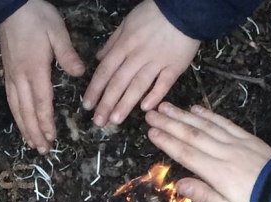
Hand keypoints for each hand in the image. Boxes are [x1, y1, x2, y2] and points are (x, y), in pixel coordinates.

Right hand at [0, 0, 85, 153]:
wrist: (11, 6)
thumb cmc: (36, 17)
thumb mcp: (57, 31)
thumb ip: (67, 54)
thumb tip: (80, 74)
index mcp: (35, 69)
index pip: (41, 101)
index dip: (46, 122)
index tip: (51, 137)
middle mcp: (20, 77)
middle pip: (27, 111)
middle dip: (35, 132)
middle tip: (43, 150)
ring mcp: (12, 76)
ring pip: (16, 108)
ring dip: (24, 128)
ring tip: (32, 144)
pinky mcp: (8, 73)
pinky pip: (11, 100)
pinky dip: (16, 115)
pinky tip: (21, 123)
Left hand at [83, 0, 198, 126]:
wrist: (183, 10)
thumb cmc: (154, 15)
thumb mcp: (127, 22)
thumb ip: (113, 42)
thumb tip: (99, 58)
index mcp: (125, 45)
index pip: (105, 71)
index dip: (95, 89)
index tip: (87, 106)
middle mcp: (138, 55)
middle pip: (119, 82)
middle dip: (106, 103)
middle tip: (98, 122)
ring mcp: (157, 61)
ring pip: (138, 85)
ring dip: (125, 104)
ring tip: (115, 120)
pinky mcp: (175, 66)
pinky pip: (164, 83)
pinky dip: (155, 95)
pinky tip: (145, 108)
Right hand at [146, 103, 270, 201]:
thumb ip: (204, 196)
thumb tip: (178, 184)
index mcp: (217, 173)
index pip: (186, 154)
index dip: (167, 142)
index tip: (151, 132)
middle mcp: (225, 153)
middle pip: (192, 135)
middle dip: (170, 123)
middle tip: (151, 113)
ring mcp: (237, 144)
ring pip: (206, 125)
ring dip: (184, 115)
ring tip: (167, 107)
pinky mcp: (249, 139)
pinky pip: (225, 123)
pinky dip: (210, 115)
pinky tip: (197, 109)